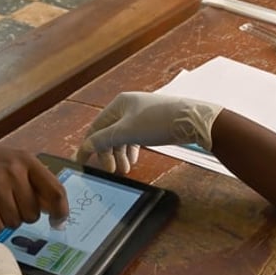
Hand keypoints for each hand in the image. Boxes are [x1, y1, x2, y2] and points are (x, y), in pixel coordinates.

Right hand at [0, 145, 69, 231]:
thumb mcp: (11, 164)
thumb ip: (33, 182)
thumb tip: (55, 209)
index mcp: (27, 160)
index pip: (55, 191)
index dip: (60, 211)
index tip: (58, 222)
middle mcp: (14, 169)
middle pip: (33, 214)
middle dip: (20, 216)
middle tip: (5, 204)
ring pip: (13, 222)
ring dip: (2, 220)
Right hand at [75, 92, 222, 172]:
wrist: (192, 121)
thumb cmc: (159, 122)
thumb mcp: (127, 133)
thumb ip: (104, 140)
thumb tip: (86, 146)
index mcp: (119, 104)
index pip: (96, 127)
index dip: (89, 146)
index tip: (83, 162)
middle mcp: (127, 106)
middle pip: (109, 133)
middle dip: (108, 153)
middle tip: (112, 170)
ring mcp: (140, 114)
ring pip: (122, 136)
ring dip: (120, 154)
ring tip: (125, 169)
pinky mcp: (152, 122)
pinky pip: (134, 137)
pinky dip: (131, 149)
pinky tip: (134, 159)